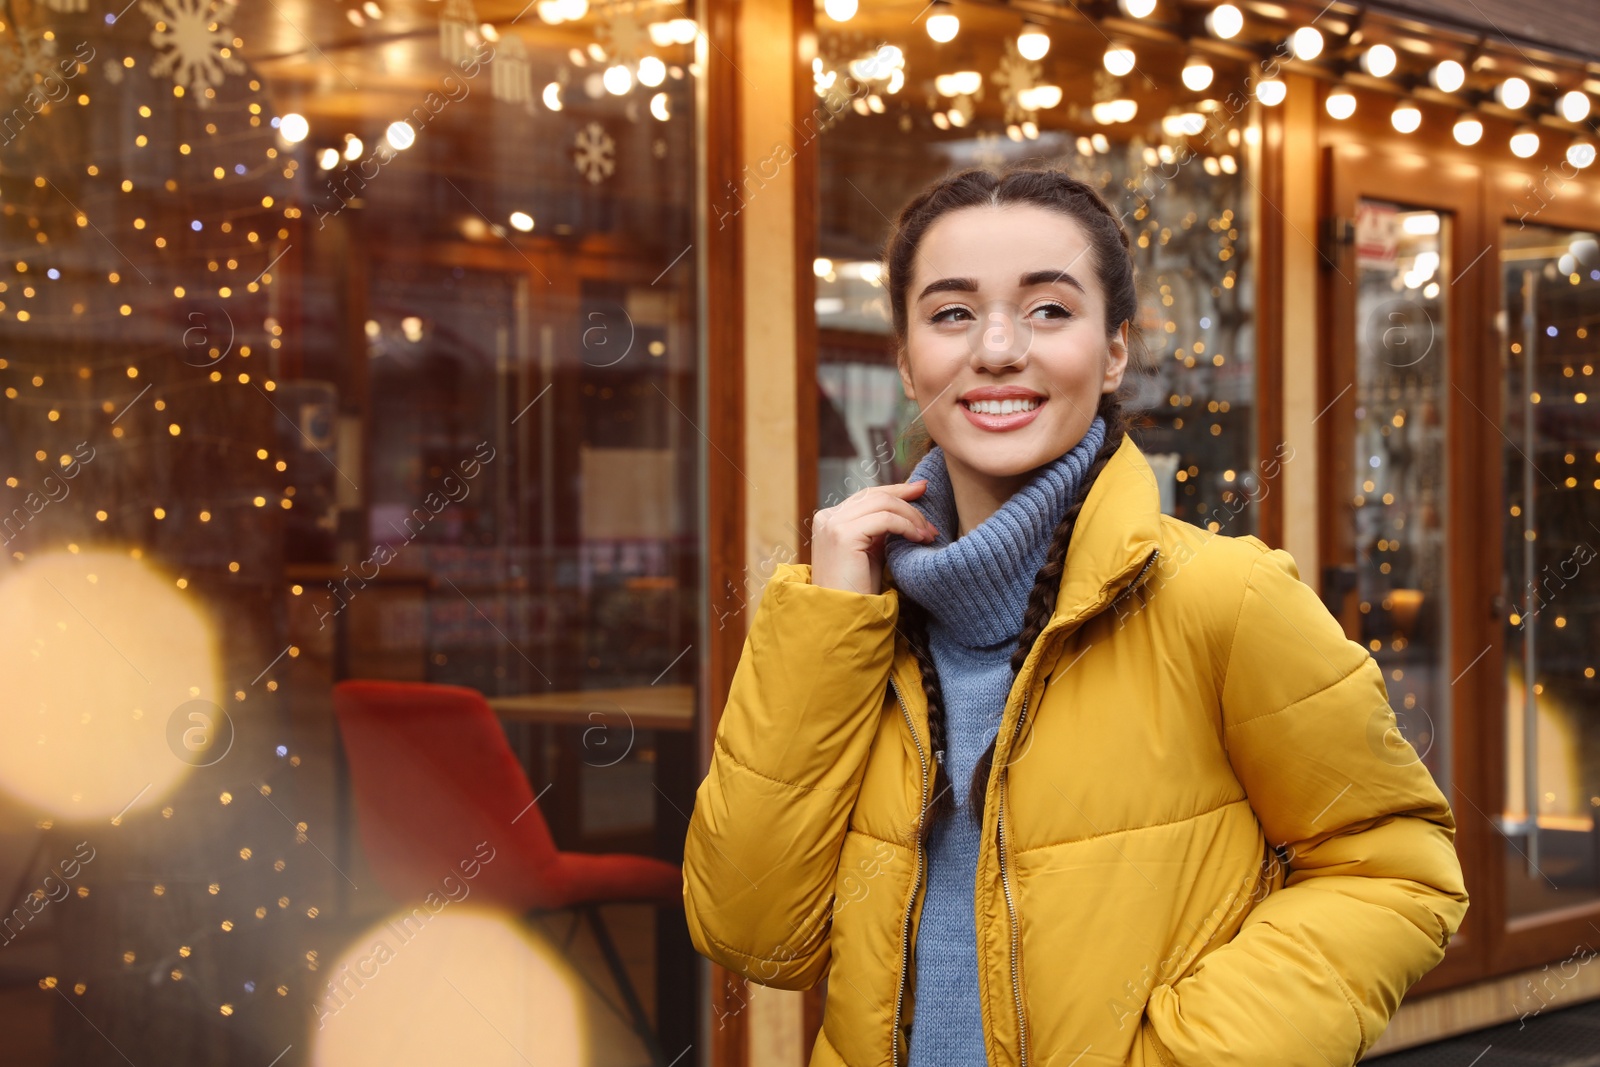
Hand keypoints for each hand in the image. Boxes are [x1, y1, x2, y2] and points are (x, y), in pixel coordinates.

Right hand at [809, 480, 938, 595]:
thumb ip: (880, 529)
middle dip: (909, 503)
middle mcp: (828, 516)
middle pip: (876, 495)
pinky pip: (885, 519)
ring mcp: (833, 523)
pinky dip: (906, 526)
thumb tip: (906, 509)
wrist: (842, 615)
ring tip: (928, 534)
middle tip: (931, 522)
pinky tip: (918, 538)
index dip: (897, 490)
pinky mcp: (844, 534)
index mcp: (830, 518)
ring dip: (911, 517)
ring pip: (883, 503)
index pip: (868, 495)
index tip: (922, 488)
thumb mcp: (869, 551)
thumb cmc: (858, 589)